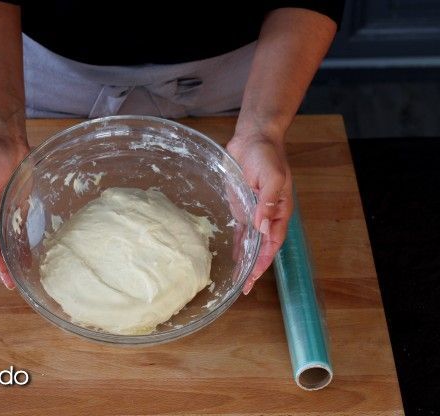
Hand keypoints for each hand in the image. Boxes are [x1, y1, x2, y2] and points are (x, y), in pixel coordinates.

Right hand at [0, 135, 28, 288]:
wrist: (6, 143)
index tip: (1, 271)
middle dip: (2, 265)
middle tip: (12, 282)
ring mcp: (3, 214)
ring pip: (7, 242)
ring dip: (12, 258)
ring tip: (22, 276)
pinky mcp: (18, 209)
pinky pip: (20, 230)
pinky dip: (24, 244)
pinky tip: (32, 256)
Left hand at [226, 134, 292, 294]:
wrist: (253, 139)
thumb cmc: (266, 155)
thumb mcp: (271, 177)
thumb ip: (266, 201)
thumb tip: (261, 226)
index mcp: (279, 211)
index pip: (272, 242)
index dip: (264, 260)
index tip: (255, 275)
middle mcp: (267, 216)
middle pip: (262, 247)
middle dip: (255, 267)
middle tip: (244, 287)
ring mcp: (254, 212)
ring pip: (251, 242)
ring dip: (246, 260)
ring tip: (238, 279)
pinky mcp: (242, 207)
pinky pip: (240, 231)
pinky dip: (238, 245)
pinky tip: (234, 257)